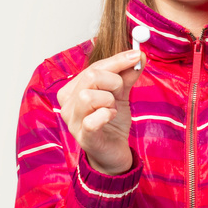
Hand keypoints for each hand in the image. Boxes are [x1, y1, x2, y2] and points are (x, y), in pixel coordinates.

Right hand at [57, 49, 144, 174]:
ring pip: (87, 97)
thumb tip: (139, 56)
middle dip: (113, 81)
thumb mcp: (120, 95)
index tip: (137, 55)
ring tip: (112, 109)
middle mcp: (68, 104)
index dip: (117, 60)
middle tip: (121, 92)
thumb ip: (126, 76)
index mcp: (73, 89)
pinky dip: (106, 115)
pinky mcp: (83, 136)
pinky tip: (111, 118)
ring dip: (108, 100)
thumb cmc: (112, 122)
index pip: (93, 67)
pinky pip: (92, 120)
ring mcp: (73, 121)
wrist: (113, 151)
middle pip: (89, 77)